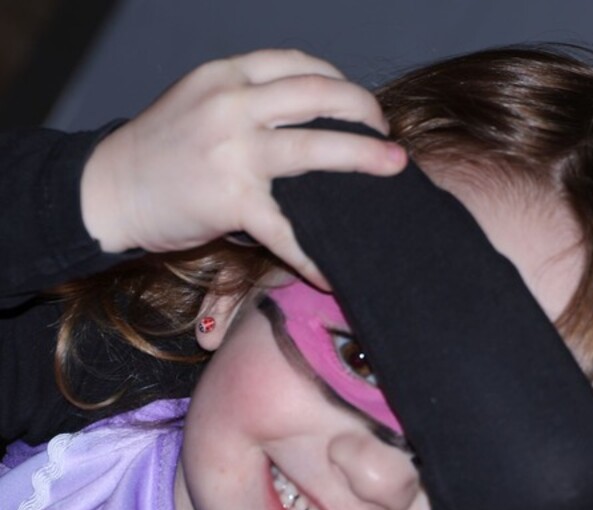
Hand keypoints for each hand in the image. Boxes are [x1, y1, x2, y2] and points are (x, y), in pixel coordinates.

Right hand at [81, 49, 405, 287]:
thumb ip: (250, 101)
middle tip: (387, 135)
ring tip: (395, 167)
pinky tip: (332, 271)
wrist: (106, 189)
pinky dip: (313, 253)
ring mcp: (232, 151)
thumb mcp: (199, 101)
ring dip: (364, 158)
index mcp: (227, 76)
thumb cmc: (158, 148)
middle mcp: (232, 105)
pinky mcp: (230, 199)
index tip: (360, 105)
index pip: (299, 64)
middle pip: (319, 96)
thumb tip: (314, 118)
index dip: (340, 81)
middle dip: (365, 112)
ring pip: (314, 148)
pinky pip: (286, 229)